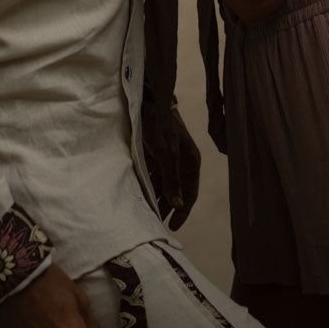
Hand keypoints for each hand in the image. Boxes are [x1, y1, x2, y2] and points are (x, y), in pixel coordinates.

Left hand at [144, 94, 200, 231]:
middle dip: (167, 208)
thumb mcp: (167, 152)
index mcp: (190, 162)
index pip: (190, 193)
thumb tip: (178, 204)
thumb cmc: (160, 125)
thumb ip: (172, 178)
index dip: (183, 211)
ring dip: (155, 198)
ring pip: (162, 185)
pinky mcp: (153, 156)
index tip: (173, 227)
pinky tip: (137, 196)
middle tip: (156, 224)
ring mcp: (167, 160)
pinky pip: (151, 177)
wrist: (147, 101)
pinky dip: (146, 187)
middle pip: (175, 191)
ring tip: (145, 214)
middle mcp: (181, 163)